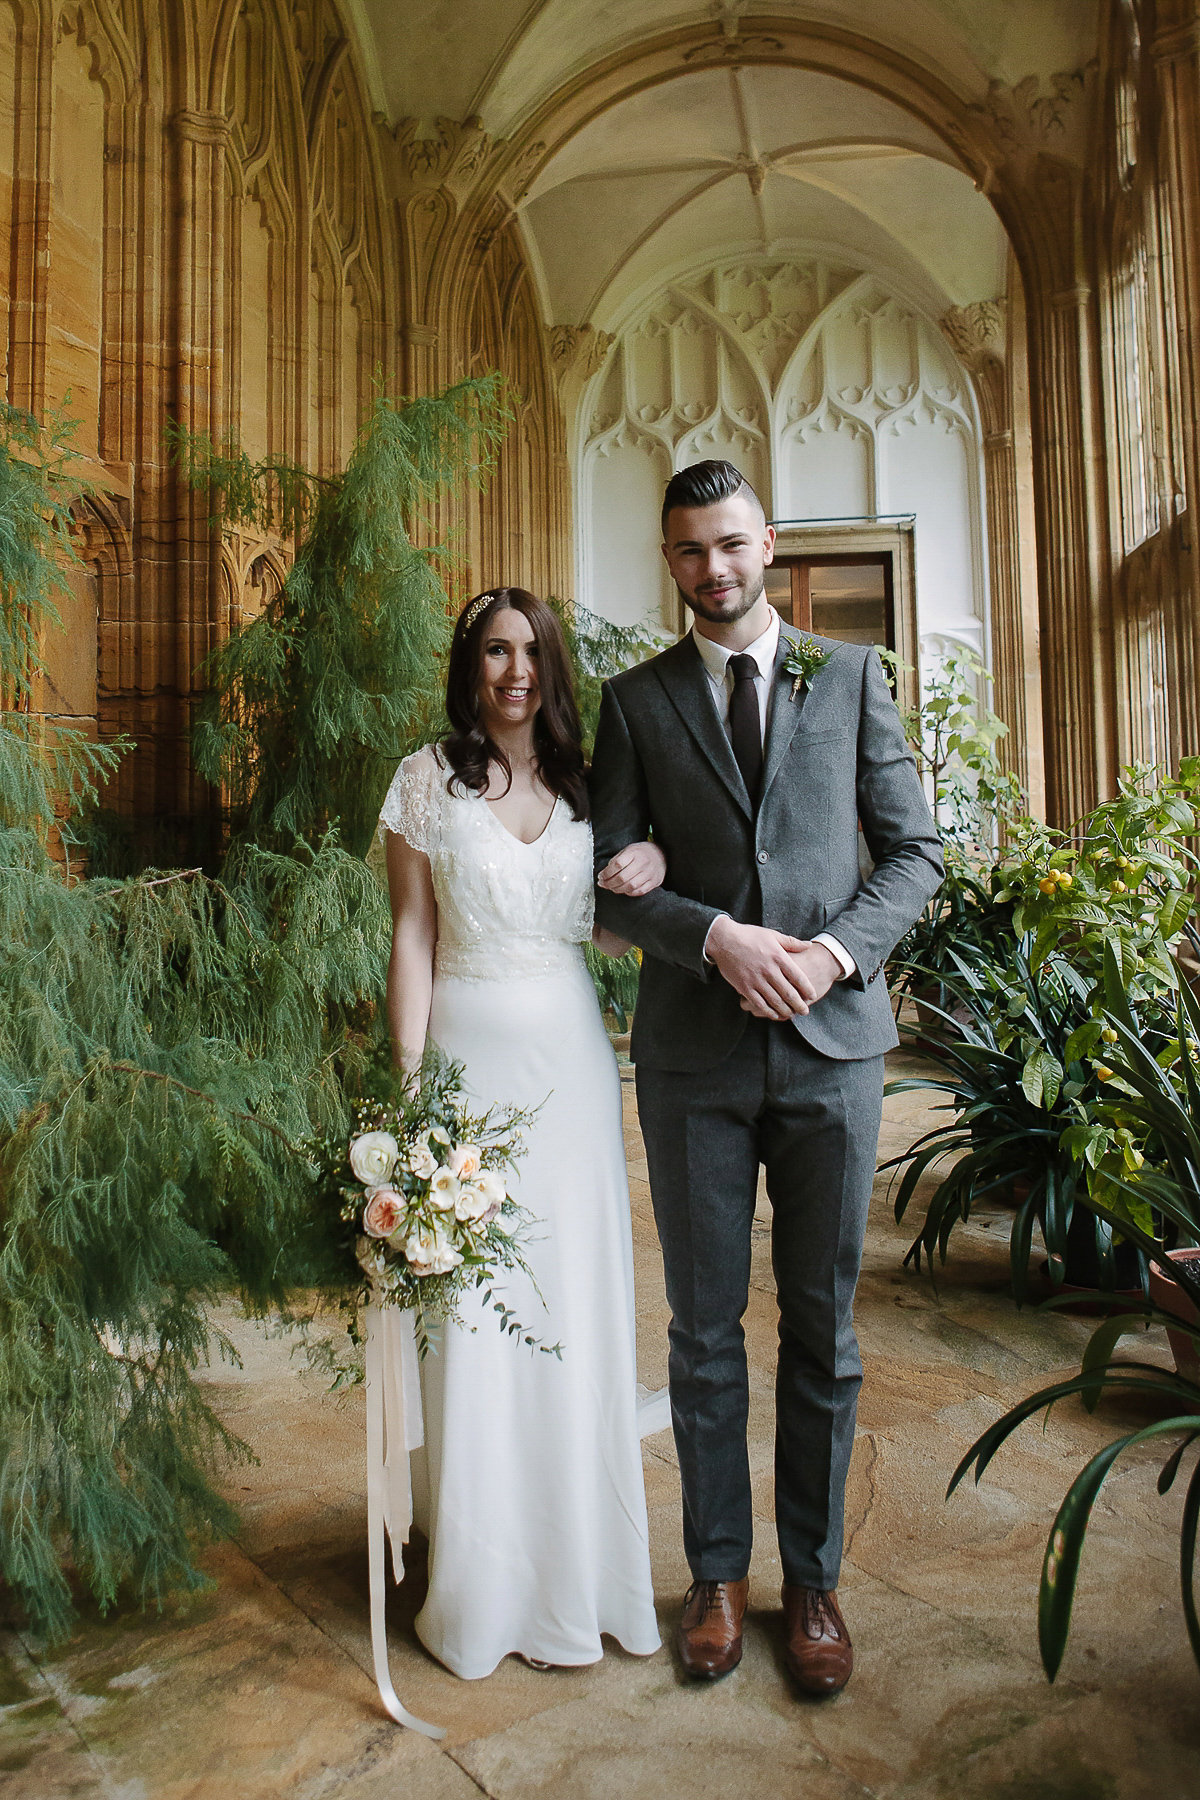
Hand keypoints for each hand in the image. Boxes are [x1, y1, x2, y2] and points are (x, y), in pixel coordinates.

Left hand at [597, 840, 666, 896]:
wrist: (660, 854)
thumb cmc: (640, 853)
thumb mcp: (628, 850)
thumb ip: (616, 860)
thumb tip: (603, 874)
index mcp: (634, 852)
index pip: (617, 864)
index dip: (606, 873)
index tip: (600, 876)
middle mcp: (643, 862)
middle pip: (622, 877)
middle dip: (609, 883)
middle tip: (603, 884)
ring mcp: (650, 873)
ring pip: (630, 886)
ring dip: (617, 889)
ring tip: (612, 888)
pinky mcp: (654, 882)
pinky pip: (639, 891)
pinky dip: (629, 893)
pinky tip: (623, 890)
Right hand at [706, 918, 834, 1019]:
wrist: (724, 940)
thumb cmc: (749, 935)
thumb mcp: (772, 935)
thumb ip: (792, 942)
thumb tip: (809, 945)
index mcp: (778, 957)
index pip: (798, 977)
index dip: (807, 989)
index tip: (812, 996)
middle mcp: (769, 970)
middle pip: (788, 993)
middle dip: (799, 1004)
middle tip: (805, 1011)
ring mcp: (756, 980)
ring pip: (775, 1001)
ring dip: (785, 1010)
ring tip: (792, 1015)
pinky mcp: (744, 987)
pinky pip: (759, 1003)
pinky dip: (768, 1011)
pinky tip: (774, 1015)